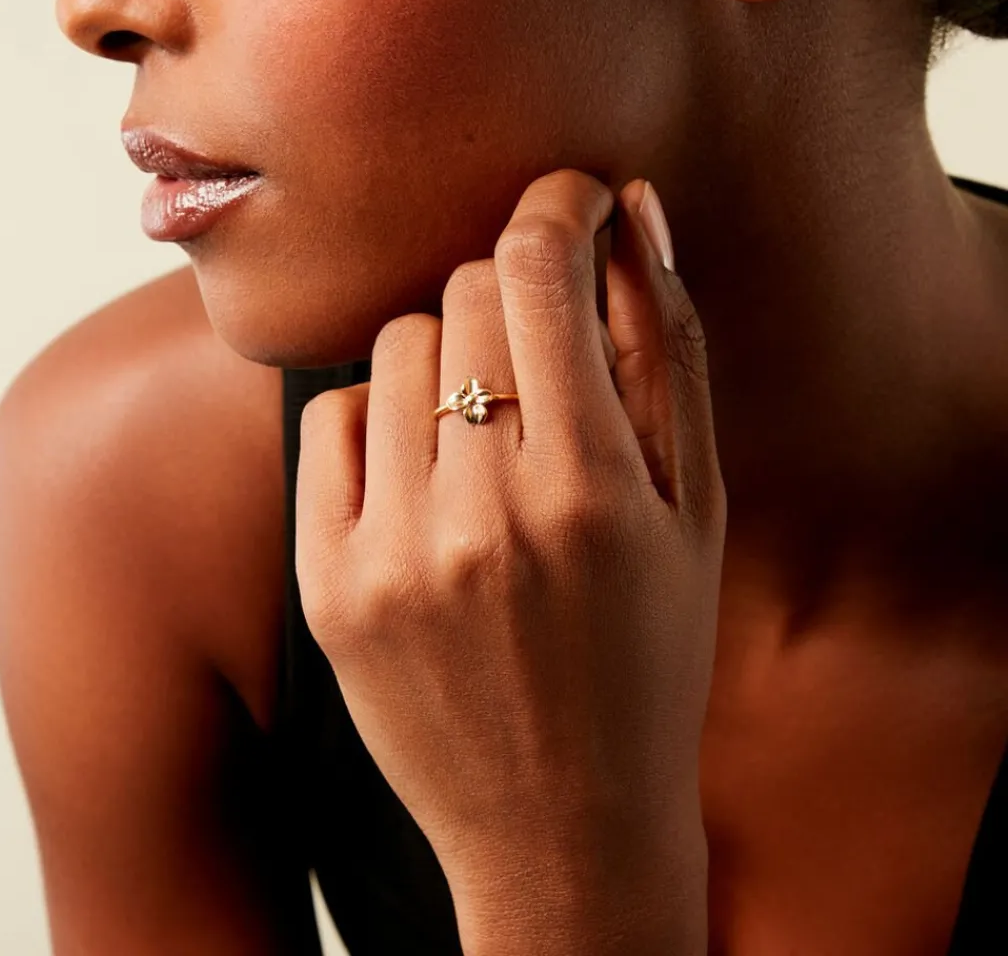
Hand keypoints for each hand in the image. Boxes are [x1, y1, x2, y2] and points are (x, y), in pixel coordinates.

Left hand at [295, 169, 726, 952]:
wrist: (562, 821)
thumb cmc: (650, 658)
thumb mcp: (694, 511)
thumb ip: (668, 353)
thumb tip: (634, 213)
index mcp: (589, 490)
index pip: (539, 269)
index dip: (557, 204)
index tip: (570, 203)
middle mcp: (482, 514)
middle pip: (464, 294)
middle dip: (510, 290)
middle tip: (541, 347)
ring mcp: (392, 552)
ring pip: (396, 344)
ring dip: (447, 355)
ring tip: (486, 427)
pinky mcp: (329, 585)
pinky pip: (332, 417)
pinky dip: (380, 415)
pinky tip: (425, 471)